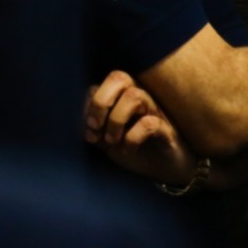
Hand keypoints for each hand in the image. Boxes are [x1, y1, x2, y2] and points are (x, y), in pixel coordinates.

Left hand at [84, 70, 198, 185]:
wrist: (165, 170)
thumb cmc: (136, 150)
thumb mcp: (107, 140)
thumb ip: (94, 128)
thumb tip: (80, 119)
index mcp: (122, 98)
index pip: (99, 85)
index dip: (88, 106)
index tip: (88, 131)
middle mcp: (140, 98)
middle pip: (119, 77)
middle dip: (101, 102)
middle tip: (96, 128)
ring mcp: (155, 111)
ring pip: (134, 96)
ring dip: (116, 120)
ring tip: (113, 141)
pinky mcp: (166, 129)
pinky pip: (149, 123)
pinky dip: (133, 139)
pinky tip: (130, 151)